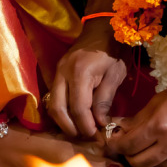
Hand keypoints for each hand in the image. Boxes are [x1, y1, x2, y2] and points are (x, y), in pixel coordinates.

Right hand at [49, 17, 125, 137]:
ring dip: (63, 122)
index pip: (78, 108)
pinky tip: (73, 119)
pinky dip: (61, 111)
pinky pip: (53, 97)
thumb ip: (105, 100)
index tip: (95, 136)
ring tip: (78, 131)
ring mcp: (56, 73)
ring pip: (51, 105)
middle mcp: (63, 74)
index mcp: (80, 73)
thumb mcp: (115, 75)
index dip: (85, 126)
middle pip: (57, 109)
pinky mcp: (56, 74)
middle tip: (83, 137)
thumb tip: (99, 123)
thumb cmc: (113, 51)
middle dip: (69, 128)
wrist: (101, 28)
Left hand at [106, 76, 166, 166]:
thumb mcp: (157, 101)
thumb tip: (118, 129)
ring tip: (137, 150)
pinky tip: (154, 150)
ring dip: (140, 161)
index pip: (127, 146)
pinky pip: (165, 165)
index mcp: (159, 126)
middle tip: (123, 147)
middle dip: (126, 156)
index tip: (110, 141)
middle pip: (136, 163)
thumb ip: (136, 119)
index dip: (114, 146)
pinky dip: (156, 160)